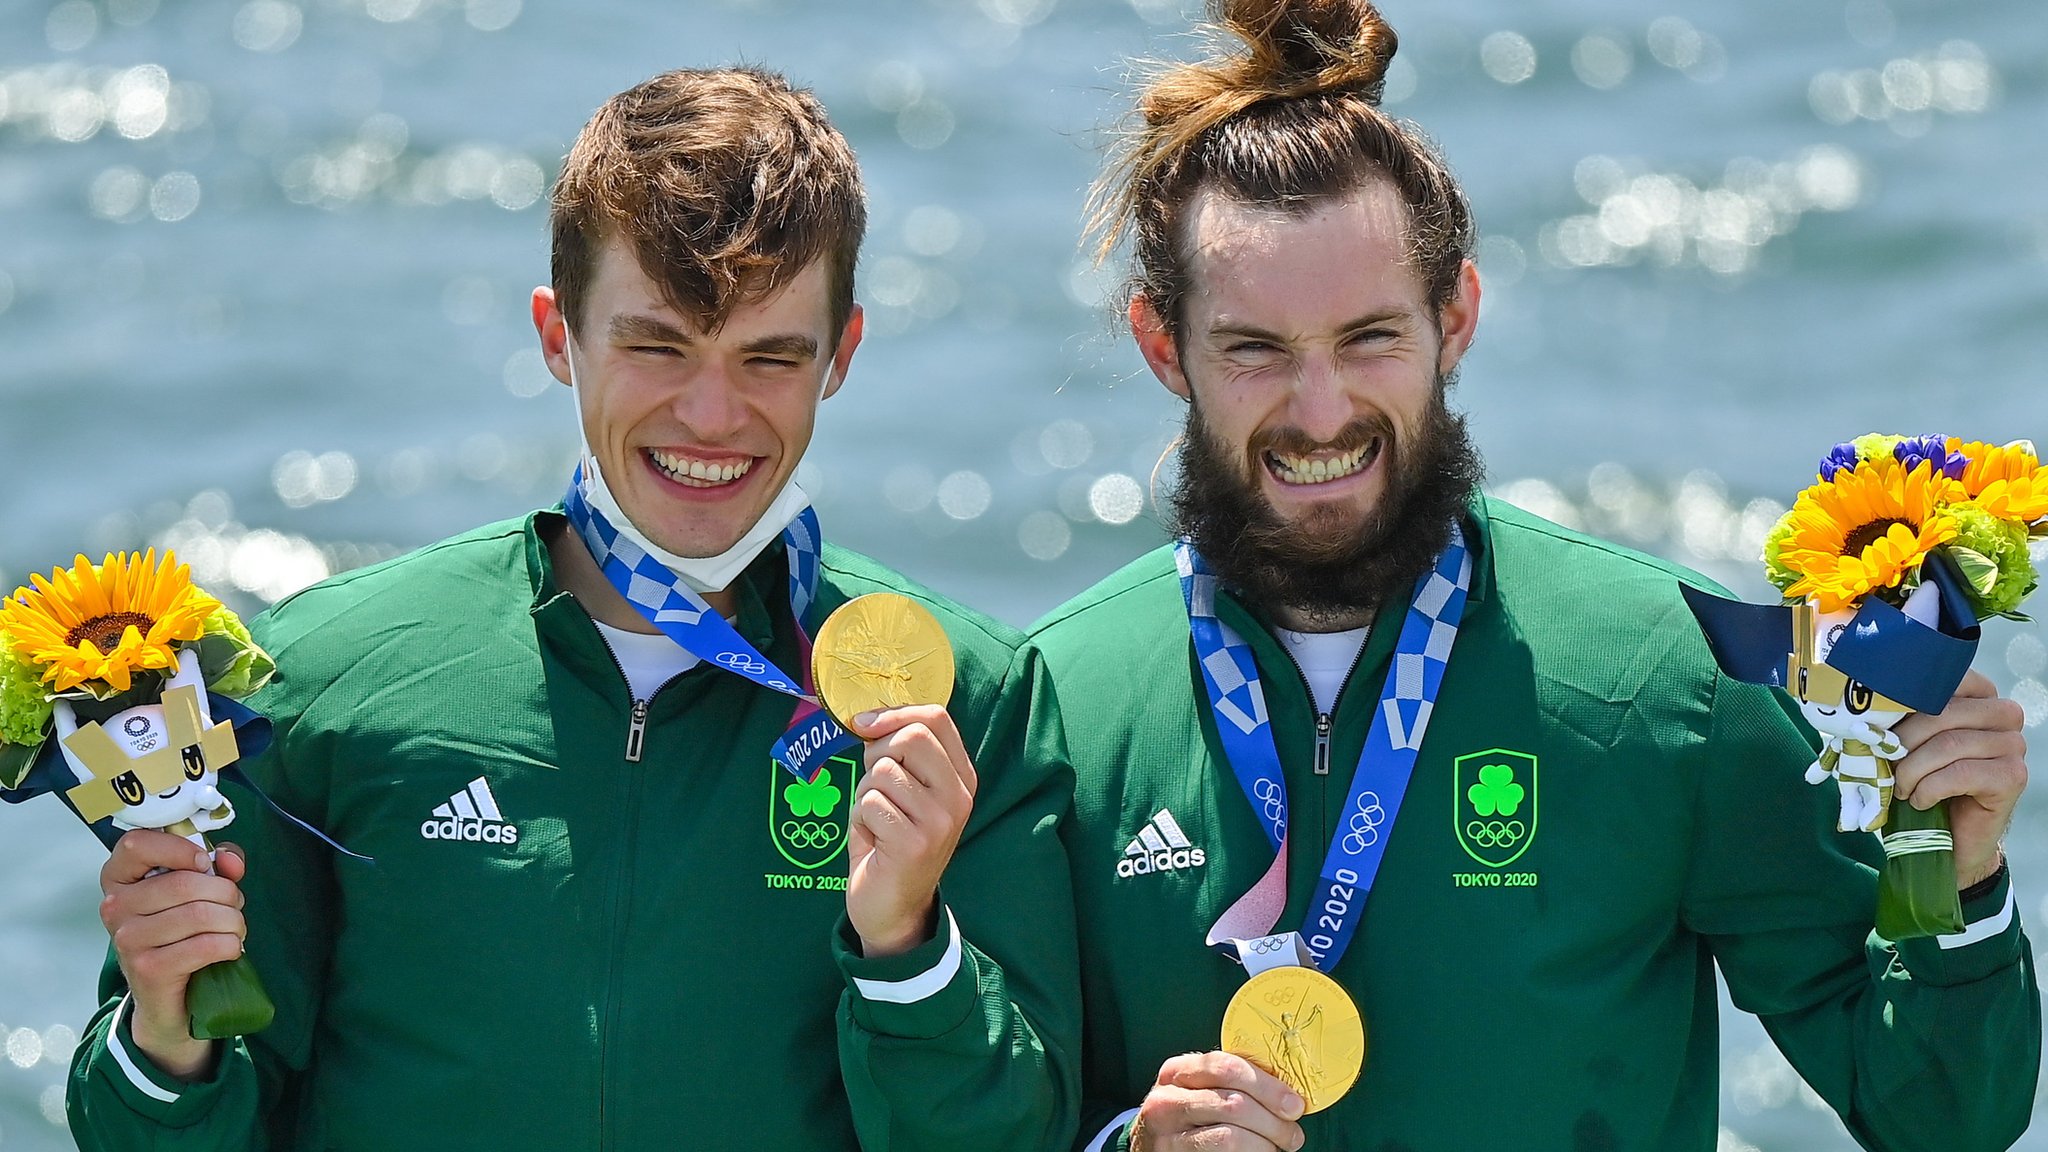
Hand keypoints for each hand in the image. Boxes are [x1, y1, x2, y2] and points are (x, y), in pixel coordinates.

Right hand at [99, 830, 246, 1079]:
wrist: (167, 995)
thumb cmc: (181, 931)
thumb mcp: (198, 887)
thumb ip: (217, 864)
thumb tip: (231, 861)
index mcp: (119, 876)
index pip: (137, 842)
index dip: (180, 847)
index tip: (204, 863)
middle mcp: (114, 906)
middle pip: (186, 883)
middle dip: (226, 894)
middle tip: (233, 907)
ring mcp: (127, 939)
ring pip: (200, 914)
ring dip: (233, 921)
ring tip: (234, 928)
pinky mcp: (147, 969)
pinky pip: (205, 946)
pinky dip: (230, 945)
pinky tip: (230, 948)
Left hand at [845, 704, 976, 956]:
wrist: (892, 907)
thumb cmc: (890, 839)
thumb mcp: (905, 790)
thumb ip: (899, 755)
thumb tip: (868, 718)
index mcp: (961, 777)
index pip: (936, 718)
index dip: (894, 713)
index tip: (864, 724)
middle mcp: (959, 797)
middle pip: (911, 737)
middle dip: (876, 752)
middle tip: (875, 783)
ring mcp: (940, 821)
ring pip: (882, 771)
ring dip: (865, 793)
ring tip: (878, 820)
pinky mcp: (914, 844)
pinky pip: (869, 804)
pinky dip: (860, 818)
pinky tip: (874, 840)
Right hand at [1129, 1051, 1305, 1151]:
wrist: (1151, 1143)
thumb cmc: (1187, 1112)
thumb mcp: (1198, 1088)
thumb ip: (1231, 1082)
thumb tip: (1287, 1094)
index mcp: (1177, 1071)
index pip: (1228, 1069)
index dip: (1268, 1087)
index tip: (1295, 1104)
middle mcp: (1166, 1101)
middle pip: (1233, 1105)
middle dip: (1273, 1122)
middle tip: (1293, 1134)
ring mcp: (1168, 1136)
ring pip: (1230, 1138)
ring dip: (1264, 1144)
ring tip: (1275, 1147)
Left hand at [1892, 670, 2026, 888]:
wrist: (1946, 838)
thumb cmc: (1921, 782)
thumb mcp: (1904, 743)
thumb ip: (1895, 718)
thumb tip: (1860, 703)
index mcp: (1978, 695)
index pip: (1943, 679)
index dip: (1904, 702)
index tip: (1878, 725)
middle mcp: (2003, 714)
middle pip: (1943, 713)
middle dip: (1902, 741)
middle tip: (1885, 765)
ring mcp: (2013, 745)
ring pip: (1949, 744)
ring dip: (1912, 770)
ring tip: (1901, 789)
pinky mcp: (2013, 776)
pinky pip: (1961, 773)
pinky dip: (1929, 789)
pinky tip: (1920, 801)